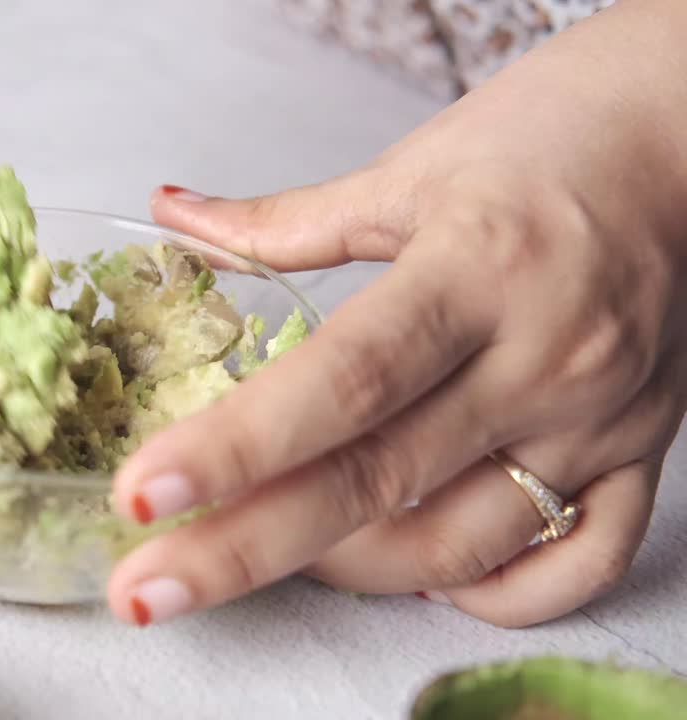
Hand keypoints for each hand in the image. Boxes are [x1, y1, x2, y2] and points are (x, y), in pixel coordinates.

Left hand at [107, 0, 686, 627]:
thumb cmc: (545, 140)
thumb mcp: (408, 169)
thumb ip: (284, 220)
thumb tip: (174, 214)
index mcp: (474, 270)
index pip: (341, 381)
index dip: (233, 446)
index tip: (139, 493)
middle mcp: (542, 357)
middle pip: (376, 484)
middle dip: (244, 550)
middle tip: (146, 589)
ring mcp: (599, 418)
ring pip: (462, 544)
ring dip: (348, 569)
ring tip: (266, 549)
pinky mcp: (644, 452)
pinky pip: (578, 561)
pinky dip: (489, 592)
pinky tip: (418, 575)